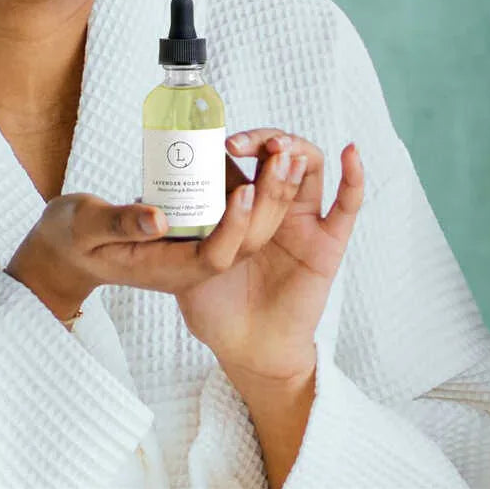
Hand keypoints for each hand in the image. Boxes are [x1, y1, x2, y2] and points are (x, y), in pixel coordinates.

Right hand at [6, 167, 302, 320]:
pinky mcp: (192, 230)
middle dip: (268, 204)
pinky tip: (257, 154)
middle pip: (241, 244)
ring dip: (269, 193)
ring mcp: (191, 248)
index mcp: (164, 270)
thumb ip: (119, 222)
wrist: (67, 249)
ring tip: (283, 151)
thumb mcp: (85, 226)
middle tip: (282, 158)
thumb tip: (158, 217)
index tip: (245, 190)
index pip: (213, 257)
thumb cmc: (71, 238)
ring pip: (244, 229)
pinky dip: (249, 186)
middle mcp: (187, 265)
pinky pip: (229, 213)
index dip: (234, 227)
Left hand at [173, 130, 364, 381]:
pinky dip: (353, 178)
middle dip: (264, 141)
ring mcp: (304, 220)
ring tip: (279, 152)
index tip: (218, 142)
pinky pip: (347, 207)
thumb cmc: (214, 305)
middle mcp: (275, 204)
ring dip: (296, 152)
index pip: (247, 156)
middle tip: (242, 145)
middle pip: (278, 155)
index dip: (237, 142)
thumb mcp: (184, 259)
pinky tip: (349, 153)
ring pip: (308, 171)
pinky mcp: (328, 243)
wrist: (246, 347)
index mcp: (243, 202)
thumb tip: (135, 200)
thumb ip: (169, 232)